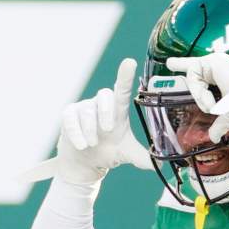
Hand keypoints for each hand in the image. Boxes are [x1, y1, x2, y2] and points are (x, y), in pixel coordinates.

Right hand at [55, 57, 153, 183]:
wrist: (84, 163)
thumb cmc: (108, 151)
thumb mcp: (126, 154)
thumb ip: (142, 158)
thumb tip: (159, 166)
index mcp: (118, 110)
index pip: (122, 89)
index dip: (125, 76)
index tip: (129, 62)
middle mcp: (101, 104)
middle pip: (105, 94)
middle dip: (106, 111)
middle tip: (108, 130)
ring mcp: (84, 108)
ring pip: (87, 111)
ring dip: (90, 130)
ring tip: (92, 145)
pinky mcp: (69, 115)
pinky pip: (71, 118)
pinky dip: (76, 132)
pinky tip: (81, 144)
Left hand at [165, 53, 228, 142]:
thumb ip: (219, 124)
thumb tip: (214, 136)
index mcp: (223, 77)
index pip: (201, 70)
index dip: (185, 65)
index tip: (172, 63)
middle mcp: (219, 67)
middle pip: (193, 69)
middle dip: (180, 64)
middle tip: (170, 64)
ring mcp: (216, 62)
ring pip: (193, 78)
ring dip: (200, 96)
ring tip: (211, 105)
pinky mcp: (214, 61)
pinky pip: (195, 78)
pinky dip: (201, 93)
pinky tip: (211, 101)